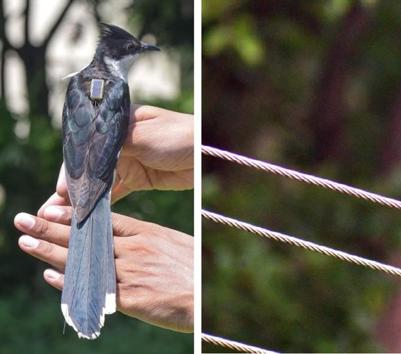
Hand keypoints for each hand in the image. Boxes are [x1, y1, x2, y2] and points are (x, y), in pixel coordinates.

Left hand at [14, 206, 192, 332]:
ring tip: (26, 242)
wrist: (208, 297)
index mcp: (147, 234)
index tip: (51, 208)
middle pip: (86, 237)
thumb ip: (148, 241)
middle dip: (52, 228)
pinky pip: (94, 289)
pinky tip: (51, 277)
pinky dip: (71, 283)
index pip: (103, 221)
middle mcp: (135, 250)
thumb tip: (129, 239)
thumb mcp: (174, 245)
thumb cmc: (195, 271)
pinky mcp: (129, 298)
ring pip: (84, 261)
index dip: (75, 215)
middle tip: (24, 220)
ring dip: (51, 252)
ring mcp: (130, 273)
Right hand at [38, 105, 192, 214]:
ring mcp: (128, 161)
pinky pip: (115, 192)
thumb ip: (112, 147)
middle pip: (87, 167)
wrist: (206, 152)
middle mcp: (117, 142)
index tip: (61, 191)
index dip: (72, 170)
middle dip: (70, 189)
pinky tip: (87, 217)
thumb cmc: (178, 135)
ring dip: (81, 199)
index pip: (85, 147)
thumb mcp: (142, 135)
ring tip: (60, 218)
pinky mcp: (139, 178)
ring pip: (98, 182)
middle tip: (48, 212)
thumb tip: (83, 162)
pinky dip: (102, 204)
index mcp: (115, 123)